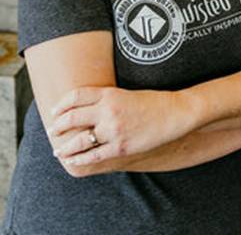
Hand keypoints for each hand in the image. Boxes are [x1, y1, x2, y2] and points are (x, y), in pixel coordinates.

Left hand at [48, 86, 191, 167]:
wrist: (174, 113)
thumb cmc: (152, 101)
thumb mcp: (125, 93)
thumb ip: (105, 98)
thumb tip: (85, 106)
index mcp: (109, 93)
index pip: (75, 96)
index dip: (61, 104)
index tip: (54, 111)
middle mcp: (108, 110)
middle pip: (72, 117)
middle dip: (58, 126)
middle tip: (52, 131)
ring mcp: (114, 129)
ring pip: (79, 140)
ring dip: (65, 147)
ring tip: (59, 150)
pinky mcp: (121, 146)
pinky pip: (93, 156)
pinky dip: (79, 159)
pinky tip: (72, 161)